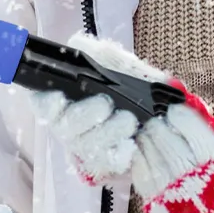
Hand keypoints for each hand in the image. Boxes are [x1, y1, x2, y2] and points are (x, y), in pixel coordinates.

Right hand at [31, 32, 164, 185]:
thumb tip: (77, 44)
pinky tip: (130, 143)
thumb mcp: (122, 67)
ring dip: (108, 131)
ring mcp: (86, 151)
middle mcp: (71, 128)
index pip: (42, 104)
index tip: (60, 97)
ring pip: (84, 146)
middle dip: (84, 115)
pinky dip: (119, 153)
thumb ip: (101, 55)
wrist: (171, 123)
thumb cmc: (138, 93)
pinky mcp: (105, 168)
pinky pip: (104, 164)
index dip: (47, 102)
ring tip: (130, 121)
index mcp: (68, 102)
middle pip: (63, 127)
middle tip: (107, 104)